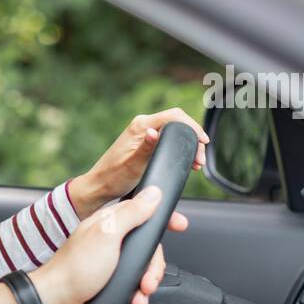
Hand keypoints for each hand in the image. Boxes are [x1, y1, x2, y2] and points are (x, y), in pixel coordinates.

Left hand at [27, 184, 188, 303]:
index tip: (179, 225)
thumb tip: (153, 193)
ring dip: (146, 283)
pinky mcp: (106, 279)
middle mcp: (108, 239)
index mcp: (108, 222)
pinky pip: (131, 283)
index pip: (143, 213)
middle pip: (147, 245)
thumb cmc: (75, 269)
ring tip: (142, 294)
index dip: (162, 220)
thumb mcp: (107, 235)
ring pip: (141, 267)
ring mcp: (107, 260)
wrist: (55, 302)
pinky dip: (137, 293)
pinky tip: (135, 300)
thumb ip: (131, 213)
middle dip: (154, 265)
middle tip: (150, 279)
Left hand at [68, 108, 208, 218]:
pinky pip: (167, 139)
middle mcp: (142, 125)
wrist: (99, 187)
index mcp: (140, 126)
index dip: (193, 127)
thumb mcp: (133, 165)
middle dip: (192, 138)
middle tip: (199, 159)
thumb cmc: (113, 178)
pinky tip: (185, 161)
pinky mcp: (145, 142)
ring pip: (174, 132)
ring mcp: (144, 133)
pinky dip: (178, 148)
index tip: (203, 141)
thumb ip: (146, 148)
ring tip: (195, 163)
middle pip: (177, 123)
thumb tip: (155, 132)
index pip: (175, 116)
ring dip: (187, 145)